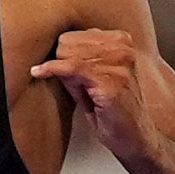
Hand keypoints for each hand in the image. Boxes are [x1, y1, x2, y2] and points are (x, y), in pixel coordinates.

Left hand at [30, 30, 162, 168]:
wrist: (136, 139)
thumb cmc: (117, 114)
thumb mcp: (93, 83)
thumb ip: (75, 66)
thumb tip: (52, 54)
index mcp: (122, 44)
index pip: (77, 34)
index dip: (63, 53)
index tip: (58, 67)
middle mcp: (123, 49)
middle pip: (70, 41)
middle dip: (61, 60)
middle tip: (72, 85)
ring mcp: (119, 64)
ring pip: (68, 52)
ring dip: (60, 70)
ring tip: (76, 90)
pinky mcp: (110, 82)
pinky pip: (70, 67)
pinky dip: (51, 69)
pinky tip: (39, 72)